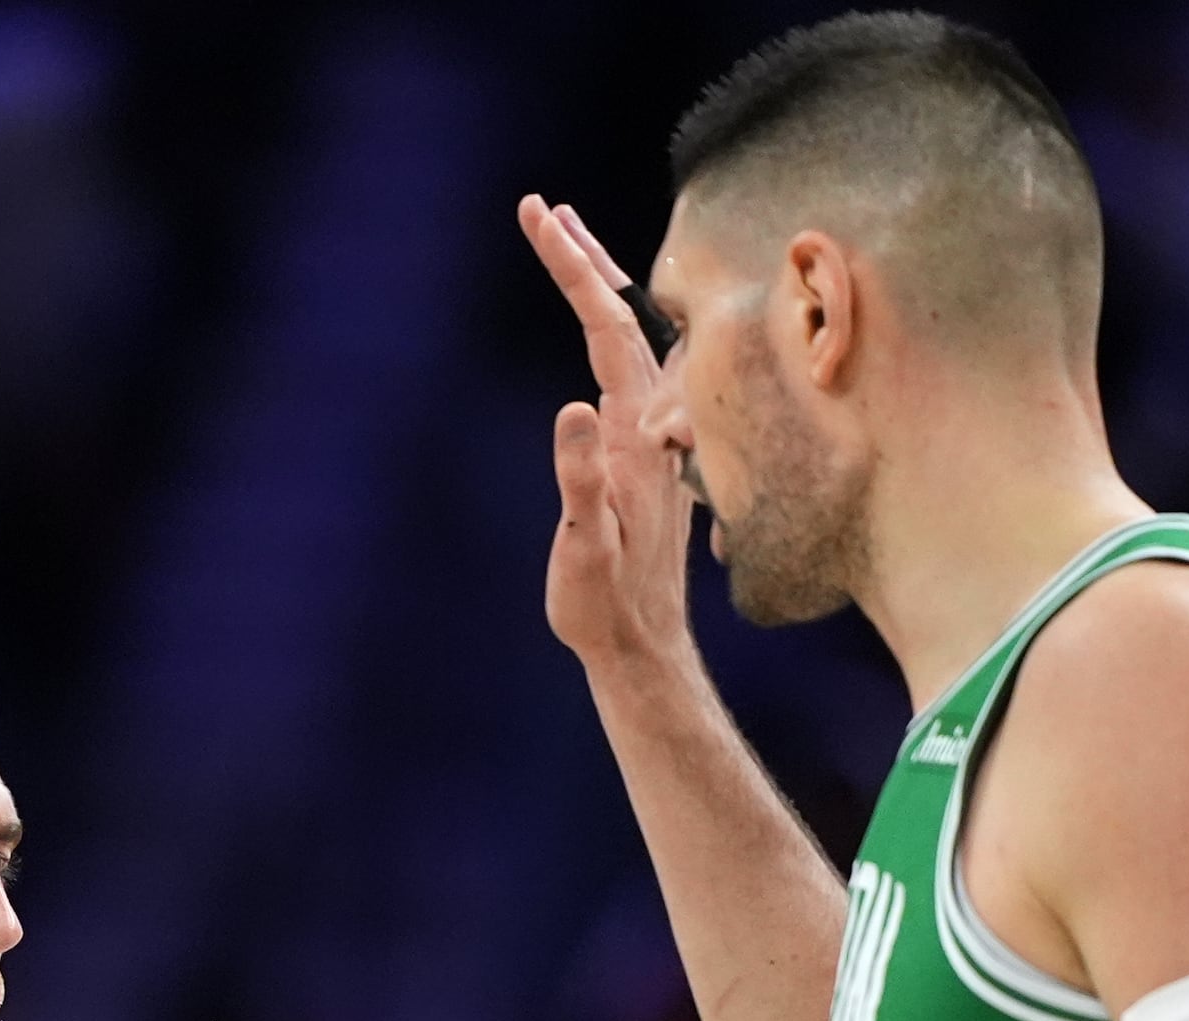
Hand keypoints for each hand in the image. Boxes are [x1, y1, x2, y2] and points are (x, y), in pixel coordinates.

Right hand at [519, 195, 692, 667]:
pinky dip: (604, 332)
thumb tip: (572, 408)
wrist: (641, 644)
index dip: (572, 268)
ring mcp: (648, 436)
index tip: (538, 218)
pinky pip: (625, 371)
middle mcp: (650, 422)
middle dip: (582, 257)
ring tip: (567, 245)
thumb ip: (581, 478)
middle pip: (622, 318)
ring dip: (597, 288)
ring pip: (628, 341)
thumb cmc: (607, 602)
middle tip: (542, 208)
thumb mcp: (586, 545)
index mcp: (636, 431)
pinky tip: (597, 330)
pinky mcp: (641, 455)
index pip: (605, 326)